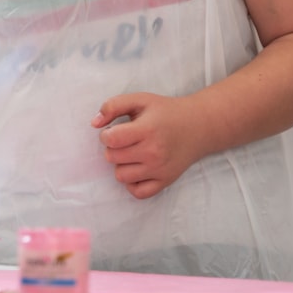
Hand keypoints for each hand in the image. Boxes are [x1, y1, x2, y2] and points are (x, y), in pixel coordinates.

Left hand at [92, 92, 206, 199]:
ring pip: (121, 176)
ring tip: (132, 153)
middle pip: (112, 158)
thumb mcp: (139, 100)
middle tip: (125, 141)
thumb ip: (113, 106)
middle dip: (113, 148)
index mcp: (147, 130)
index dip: (106, 135)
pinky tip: (137, 169)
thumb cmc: (165, 112)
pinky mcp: (165, 181)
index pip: (111, 140)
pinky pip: (138, 192)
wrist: (198, 126)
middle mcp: (153, 152)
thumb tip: (94, 123)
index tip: (114, 131)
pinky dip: (133, 183)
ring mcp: (160, 170)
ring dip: (121, 165)